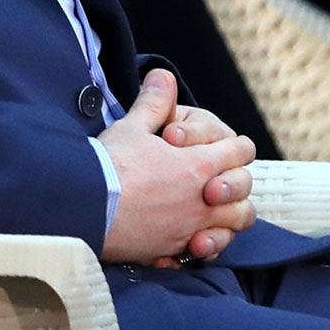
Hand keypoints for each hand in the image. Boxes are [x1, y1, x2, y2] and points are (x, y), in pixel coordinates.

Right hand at [99, 68, 255, 265]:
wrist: (85, 207)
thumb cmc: (109, 165)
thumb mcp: (132, 126)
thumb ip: (154, 103)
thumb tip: (163, 76)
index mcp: (199, 165)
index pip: (241, 151)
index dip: (234, 146)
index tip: (221, 148)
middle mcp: (202, 199)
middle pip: (245, 192)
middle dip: (235, 184)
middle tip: (214, 180)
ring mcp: (190, 227)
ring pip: (234, 225)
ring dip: (227, 218)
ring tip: (209, 211)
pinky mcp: (173, 250)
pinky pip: (205, 252)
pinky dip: (204, 245)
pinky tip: (189, 238)